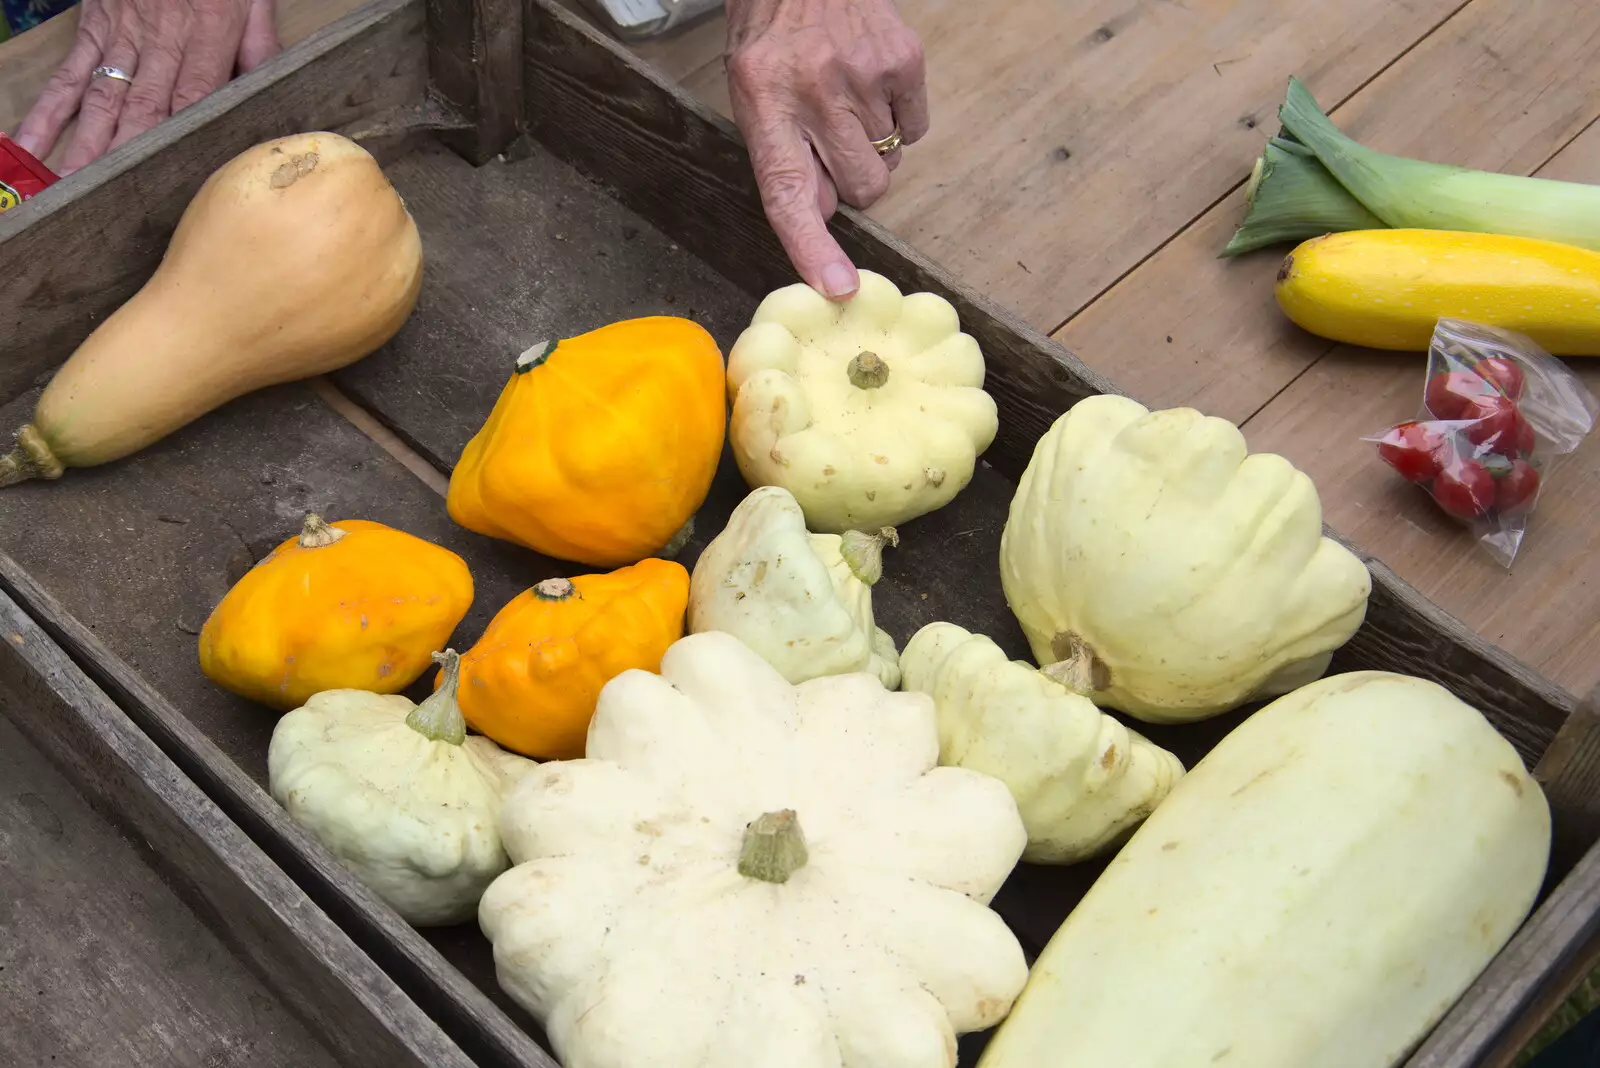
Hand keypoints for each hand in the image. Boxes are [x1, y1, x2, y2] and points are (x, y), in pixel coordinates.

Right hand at [14, 0, 280, 174]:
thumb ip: (260, 46)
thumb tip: (271, 92)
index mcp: (205, 33)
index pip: (193, 96)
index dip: (179, 137)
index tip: (168, 177)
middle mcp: (160, 39)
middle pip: (144, 109)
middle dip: (127, 158)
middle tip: (114, 201)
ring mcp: (121, 35)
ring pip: (103, 99)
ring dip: (87, 146)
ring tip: (72, 187)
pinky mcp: (95, 28)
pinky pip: (70, 74)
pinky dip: (49, 111)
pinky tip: (32, 142)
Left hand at [725, 0, 928, 300]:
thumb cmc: (773, 34)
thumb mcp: (753, 94)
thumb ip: (785, 159)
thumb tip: (825, 217)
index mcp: (765, 103)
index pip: (790, 192)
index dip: (813, 246)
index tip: (839, 286)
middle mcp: (814, 90)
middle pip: (861, 189)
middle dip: (851, 179)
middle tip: (831, 138)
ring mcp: (863, 73)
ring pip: (889, 163)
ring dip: (872, 145)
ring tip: (847, 98)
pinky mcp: (903, 58)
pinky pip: (915, 129)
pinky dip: (898, 117)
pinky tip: (872, 84)